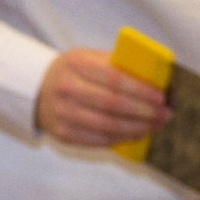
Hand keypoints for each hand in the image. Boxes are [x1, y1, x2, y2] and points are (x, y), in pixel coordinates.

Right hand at [35, 48, 171, 148]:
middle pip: (113, 105)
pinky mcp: (63, 134)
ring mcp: (63, 114)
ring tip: (153, 126)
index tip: (160, 97)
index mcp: (76, 64)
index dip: (140, 90)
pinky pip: (98, 140)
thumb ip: (115, 65)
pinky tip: (136, 134)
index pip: (114, 79)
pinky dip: (120, 139)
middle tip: (163, 114)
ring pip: (107, 126)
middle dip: (144, 112)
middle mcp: (67, 89)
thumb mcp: (87, 58)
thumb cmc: (71, 73)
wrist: (36, 90)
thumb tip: (153, 79)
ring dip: (136, 128)